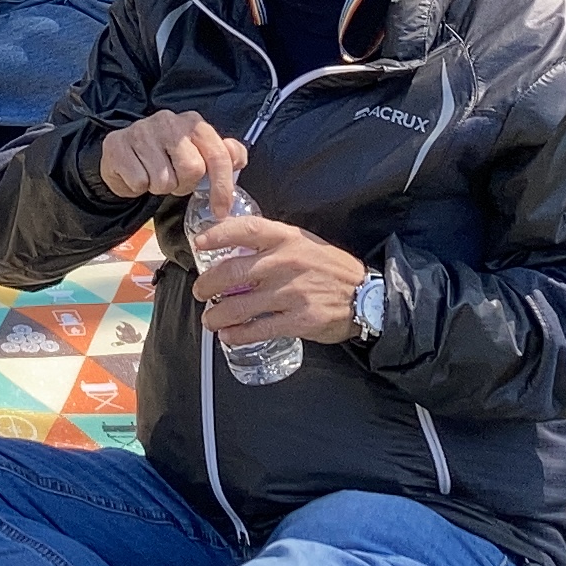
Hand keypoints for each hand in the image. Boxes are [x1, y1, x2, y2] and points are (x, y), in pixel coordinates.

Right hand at [96, 108, 245, 202]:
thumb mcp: (197, 154)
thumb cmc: (165, 157)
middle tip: (173, 180)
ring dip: (160, 187)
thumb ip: (222, 156)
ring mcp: (141, 130)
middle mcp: (169, 120)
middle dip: (183, 184)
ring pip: (164, 180)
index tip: (221, 210)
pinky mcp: (118, 145)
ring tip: (154, 176)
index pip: (218, 155)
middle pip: (192, 169)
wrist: (122, 155)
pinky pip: (139, 182)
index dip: (222, 187)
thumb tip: (238, 159)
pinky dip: (138, 187)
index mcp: (193, 122)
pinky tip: (136, 174)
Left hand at [190, 209, 363, 347]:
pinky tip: (230, 336)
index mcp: (288, 238)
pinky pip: (258, 329)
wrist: (366, 296)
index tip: (198, 243)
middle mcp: (287, 263)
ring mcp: (292, 293)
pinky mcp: (299, 320)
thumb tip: (233, 250)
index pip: (247, 229)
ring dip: (217, 315)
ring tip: (210, 319)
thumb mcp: (304, 242)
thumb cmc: (330, 268)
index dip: (218, 234)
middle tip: (200, 292)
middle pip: (233, 272)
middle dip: (207, 284)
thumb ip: (272, 244)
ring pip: (239, 306)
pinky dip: (238, 335)